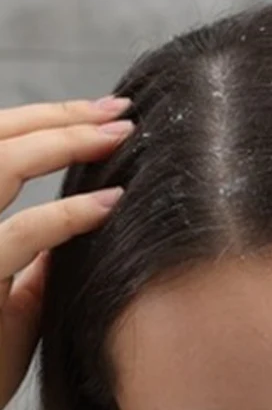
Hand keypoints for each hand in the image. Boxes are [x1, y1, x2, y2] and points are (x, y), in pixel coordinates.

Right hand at [0, 98, 131, 409]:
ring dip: (63, 142)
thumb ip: (32, 260)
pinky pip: (18, 236)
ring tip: (121, 135)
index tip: (104, 113)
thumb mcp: (12, 298)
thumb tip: (74, 230)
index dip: (46, 122)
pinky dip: (66, 215)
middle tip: (121, 111)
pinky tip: (111, 203)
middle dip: (60, 116)